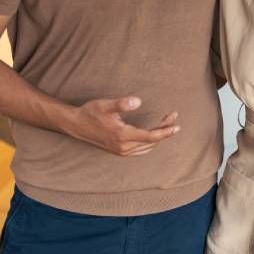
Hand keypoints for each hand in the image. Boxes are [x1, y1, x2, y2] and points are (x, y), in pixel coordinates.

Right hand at [65, 96, 179, 156]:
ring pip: (147, 147)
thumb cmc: (91, 112)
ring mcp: (121, 151)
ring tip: (167, 123)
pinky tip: (154, 135)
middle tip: (172, 116)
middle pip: (152, 142)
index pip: (150, 137)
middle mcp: (123, 147)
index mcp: (122, 136)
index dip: (165, 132)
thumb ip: (122, 103)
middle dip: (164, 130)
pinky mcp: (119, 151)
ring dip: (158, 137)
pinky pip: (141, 150)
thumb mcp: (105, 105)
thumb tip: (138, 101)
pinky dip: (150, 143)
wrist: (76, 125)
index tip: (177, 126)